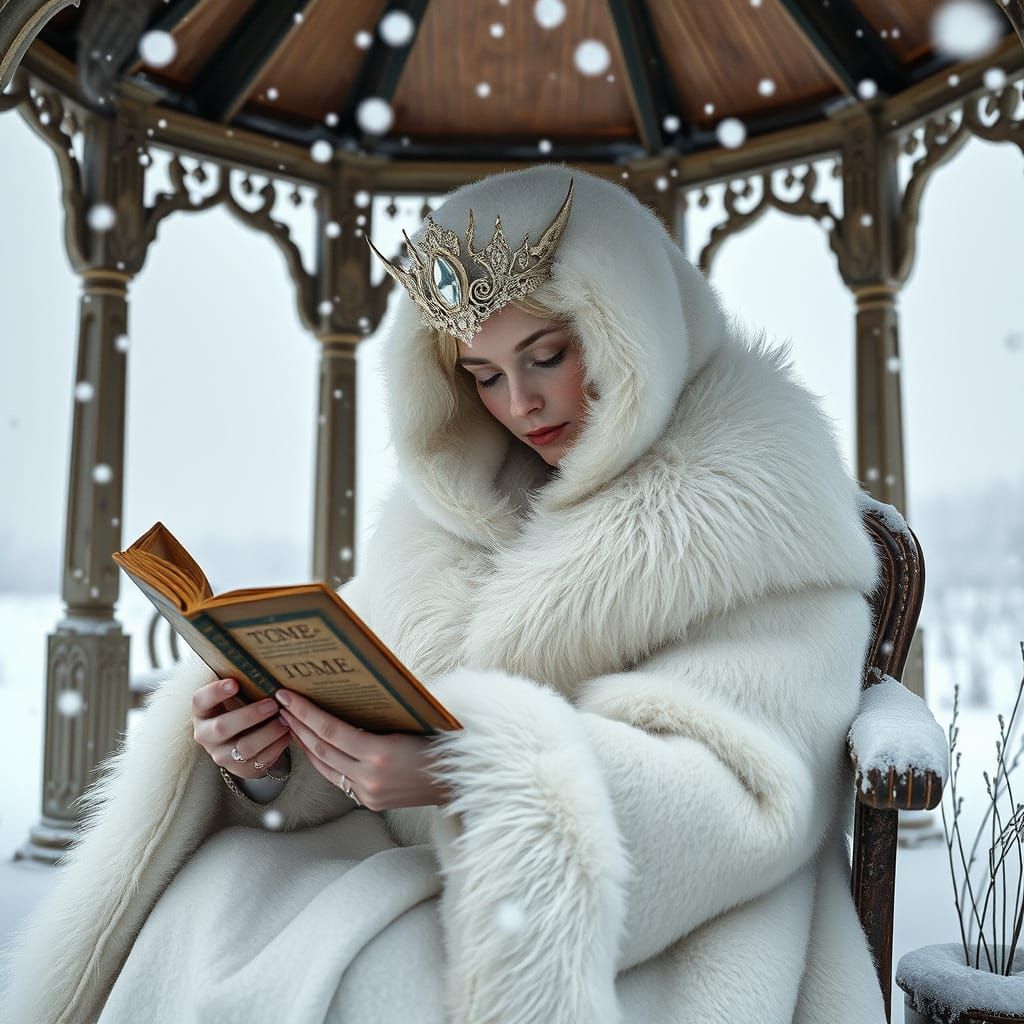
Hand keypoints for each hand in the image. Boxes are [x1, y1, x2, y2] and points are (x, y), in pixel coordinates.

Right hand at [191, 677, 291, 779]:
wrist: (244, 738)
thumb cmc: (241, 706)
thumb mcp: (236, 695)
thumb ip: (242, 681)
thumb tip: (263, 658)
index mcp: (202, 711)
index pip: (200, 701)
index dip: (215, 692)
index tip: (234, 682)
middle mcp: (206, 735)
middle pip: (222, 727)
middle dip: (249, 715)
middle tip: (272, 704)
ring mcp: (222, 755)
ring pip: (244, 748)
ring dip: (268, 733)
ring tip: (285, 720)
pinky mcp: (241, 769)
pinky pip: (260, 761)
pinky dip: (277, 747)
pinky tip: (288, 734)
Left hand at [274, 689, 450, 810]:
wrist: (460, 779)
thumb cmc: (440, 741)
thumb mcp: (410, 721)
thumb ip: (376, 716)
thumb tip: (344, 695)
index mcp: (380, 753)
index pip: (330, 730)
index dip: (305, 712)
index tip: (287, 696)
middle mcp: (370, 777)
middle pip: (322, 749)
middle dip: (298, 726)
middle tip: (281, 705)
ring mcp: (369, 793)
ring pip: (326, 767)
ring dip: (306, 745)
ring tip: (291, 724)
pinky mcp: (371, 802)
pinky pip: (339, 779)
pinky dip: (323, 761)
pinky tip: (315, 748)